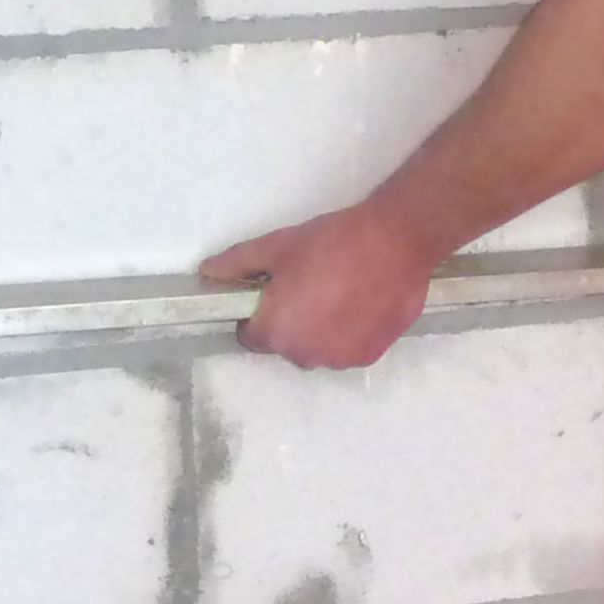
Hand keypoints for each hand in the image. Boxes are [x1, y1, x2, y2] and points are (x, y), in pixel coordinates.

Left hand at [202, 204, 441, 369]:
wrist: (395, 242)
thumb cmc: (331, 242)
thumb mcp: (277, 246)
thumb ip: (237, 263)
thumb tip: (208, 271)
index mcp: (276, 331)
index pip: (250, 336)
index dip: (257, 314)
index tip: (272, 293)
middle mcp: (304, 355)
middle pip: (285, 345)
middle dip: (291, 322)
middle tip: (309, 286)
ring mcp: (339, 360)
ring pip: (317, 350)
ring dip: (320, 331)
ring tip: (339, 294)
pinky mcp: (368, 357)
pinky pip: (346, 349)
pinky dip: (348, 334)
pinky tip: (360, 304)